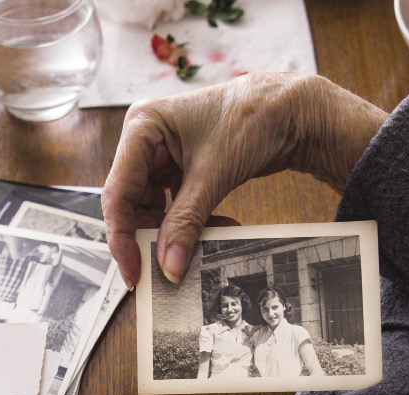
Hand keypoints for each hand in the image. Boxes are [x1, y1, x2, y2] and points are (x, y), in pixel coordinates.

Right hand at [102, 72, 387, 286]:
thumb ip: (186, 223)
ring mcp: (162, 155)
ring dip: (176, 231)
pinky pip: (175, 206)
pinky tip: (217, 228)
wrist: (290, 110)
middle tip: (166, 268)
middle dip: (152, 236)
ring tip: (202, 244)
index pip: (118, 193)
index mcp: (141, 127)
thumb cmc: (252, 118)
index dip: (123, 237)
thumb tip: (168, 266)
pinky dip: (192, 222)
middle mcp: (145, 140)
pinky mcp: (180, 168)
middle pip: (132, 204)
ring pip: (154, 209)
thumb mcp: (214, 175)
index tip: (135, 272)